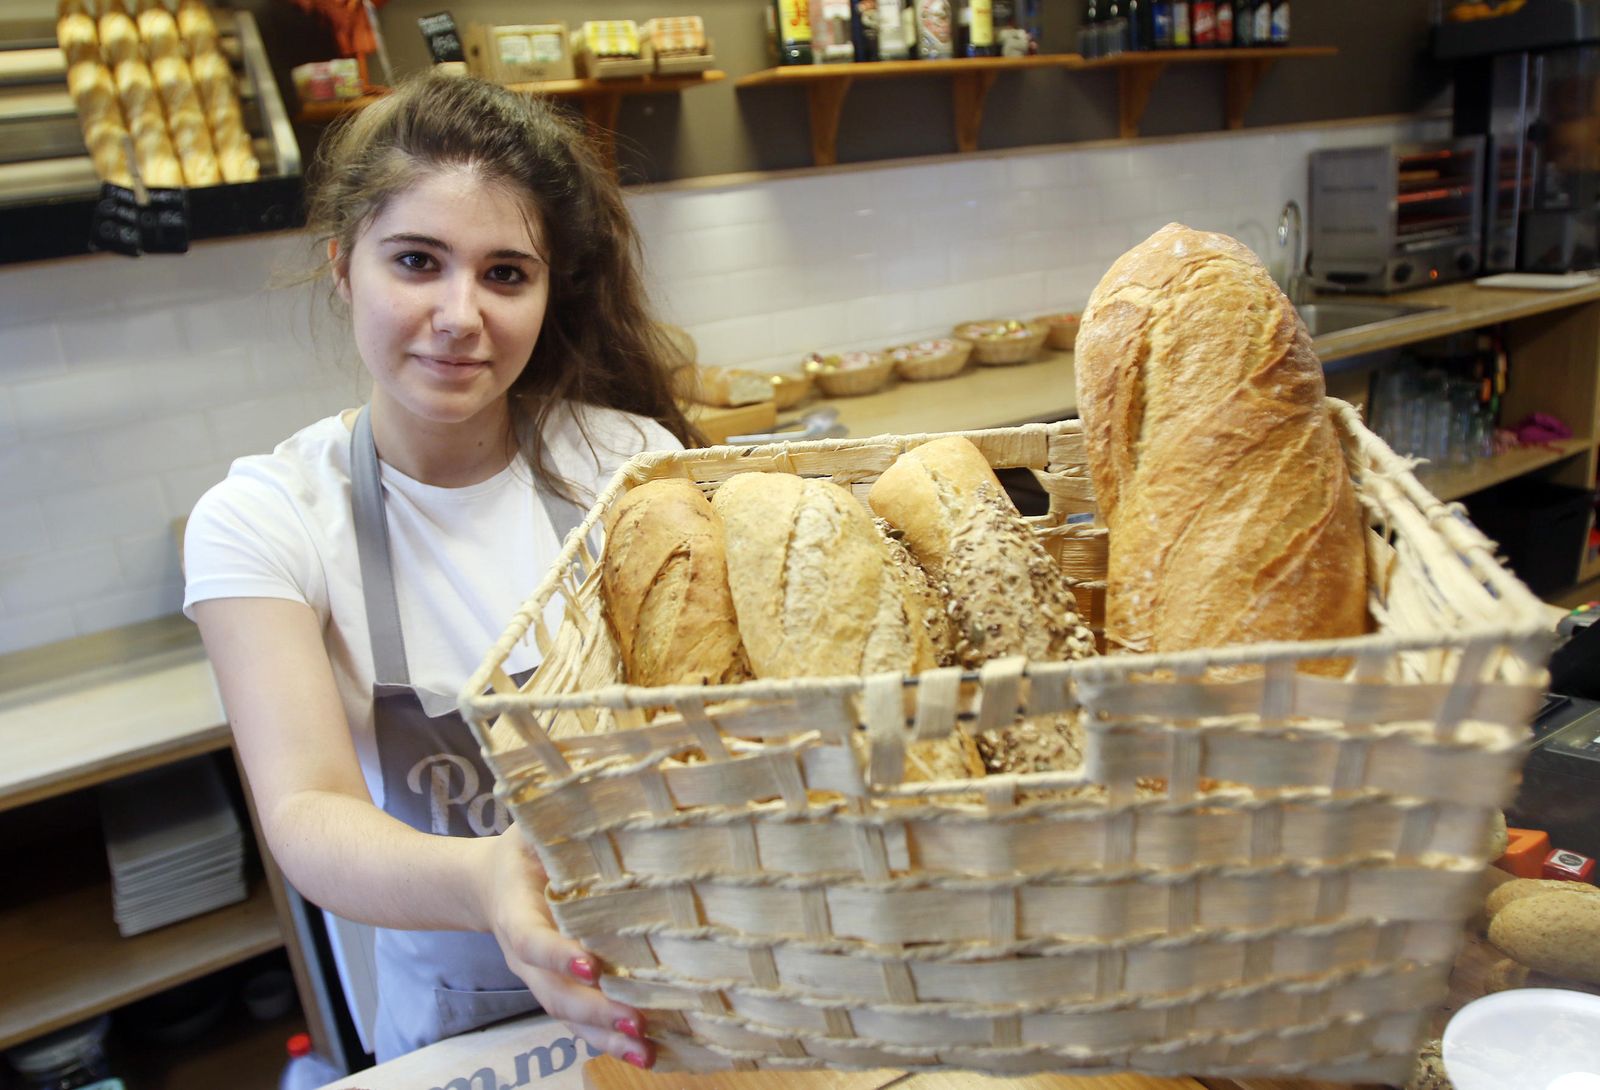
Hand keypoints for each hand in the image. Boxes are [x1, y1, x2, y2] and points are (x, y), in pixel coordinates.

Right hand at [479, 829, 653, 1067]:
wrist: (485, 883)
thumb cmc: (523, 846)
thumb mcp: (533, 824)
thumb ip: (559, 814)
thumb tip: (610, 783)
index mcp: (515, 912)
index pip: (531, 940)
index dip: (557, 954)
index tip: (591, 962)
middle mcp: (525, 957)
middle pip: (554, 993)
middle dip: (594, 1010)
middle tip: (635, 1019)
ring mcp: (540, 978)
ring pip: (568, 1017)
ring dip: (605, 1035)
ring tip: (645, 1048)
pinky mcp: (560, 989)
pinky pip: (580, 1023)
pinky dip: (610, 1041)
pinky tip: (650, 1053)